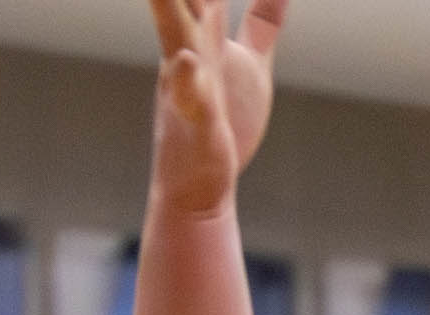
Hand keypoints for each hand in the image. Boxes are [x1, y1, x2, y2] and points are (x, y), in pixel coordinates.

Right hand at [146, 0, 284, 217]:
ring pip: (172, 33)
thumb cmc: (223, 118)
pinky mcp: (194, 118)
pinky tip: (188, 64)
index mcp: (203, 30)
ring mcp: (188, 82)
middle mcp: (190, 46)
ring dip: (166, 6)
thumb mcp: (251, 59)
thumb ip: (263, 18)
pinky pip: (190, 99)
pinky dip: (187, 81)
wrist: (200, 181)